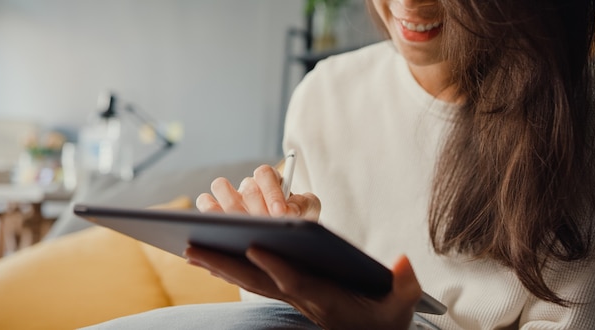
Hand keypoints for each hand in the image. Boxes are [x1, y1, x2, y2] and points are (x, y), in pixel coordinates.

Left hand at [185, 246, 421, 329]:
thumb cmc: (384, 320)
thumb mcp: (402, 306)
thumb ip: (404, 285)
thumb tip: (401, 260)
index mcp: (328, 300)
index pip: (297, 282)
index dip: (276, 266)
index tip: (254, 246)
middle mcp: (303, 300)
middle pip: (259, 282)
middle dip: (226, 264)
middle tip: (192, 247)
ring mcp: (292, 299)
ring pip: (250, 282)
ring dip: (220, 266)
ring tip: (190, 248)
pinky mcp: (289, 295)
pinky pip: (254, 282)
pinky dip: (230, 269)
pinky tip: (210, 259)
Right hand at [196, 164, 319, 220]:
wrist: (289, 238)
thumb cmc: (299, 219)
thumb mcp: (309, 210)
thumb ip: (303, 205)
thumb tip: (288, 212)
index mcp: (272, 180)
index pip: (265, 174)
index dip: (271, 192)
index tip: (280, 213)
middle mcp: (250, 186)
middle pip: (247, 186)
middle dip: (258, 208)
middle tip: (266, 224)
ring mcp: (232, 198)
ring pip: (220, 186)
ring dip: (232, 207)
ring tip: (244, 227)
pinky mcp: (217, 212)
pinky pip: (205, 202)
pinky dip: (209, 213)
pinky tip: (222, 231)